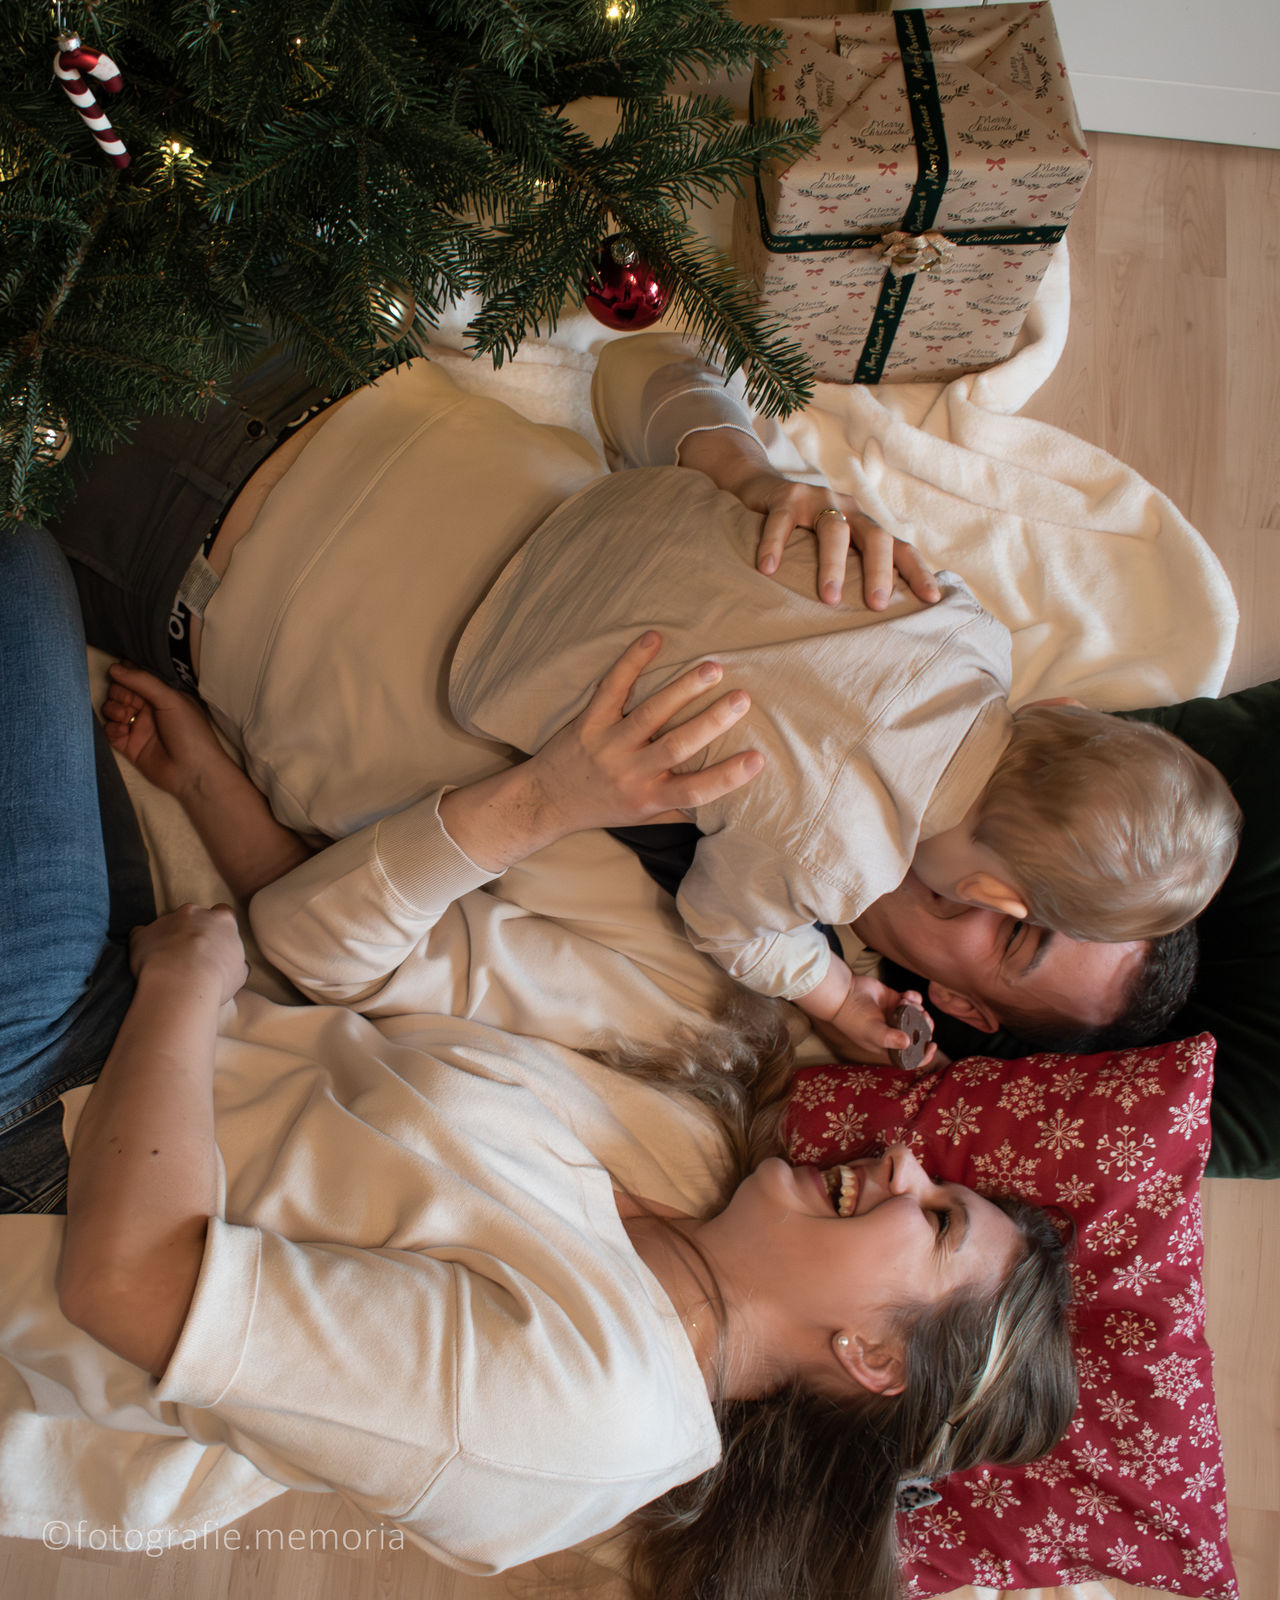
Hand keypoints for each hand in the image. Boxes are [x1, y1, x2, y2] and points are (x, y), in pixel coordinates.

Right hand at [103, 662, 231, 800]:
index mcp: (162, 695)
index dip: (125, 673)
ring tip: (125, 717)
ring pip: (112, 709)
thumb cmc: (190, 732)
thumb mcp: (171, 699)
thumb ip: (143, 681)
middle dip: (118, 692)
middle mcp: (148, 709)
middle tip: (129, 701)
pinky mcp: (128, 745)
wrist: (192, 771)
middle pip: (120, 692)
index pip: (137, 678)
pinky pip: (110, 730)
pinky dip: (111, 727)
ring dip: (113, 709)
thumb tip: (115, 667)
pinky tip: (123, 730)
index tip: (117, 670)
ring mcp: (137, 727)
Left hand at [129, 903, 247, 1005]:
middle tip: (192, 955)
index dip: (218, 928)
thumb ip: (237, 963)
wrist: (182, 984)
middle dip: (192, 931)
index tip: (215, 943)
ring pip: (167, 925)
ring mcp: (167, 920)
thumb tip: (237, 966)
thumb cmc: (216, 980)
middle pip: (194, 916)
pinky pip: (141, 935)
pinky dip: (143, 945)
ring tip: (169, 965)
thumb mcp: (239, 974)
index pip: (224, 913)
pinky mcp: (143, 933)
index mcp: (222, 920)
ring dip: (168, 938)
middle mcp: (195, 913)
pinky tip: (147, 962)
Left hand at [522, 630, 763, 835]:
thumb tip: (724, 804)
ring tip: (712, 668)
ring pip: (650, 714)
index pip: (695, 790)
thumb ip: (678, 807)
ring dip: (682, 689)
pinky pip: (612, 687)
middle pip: (677, 746)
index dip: (727, 776)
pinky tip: (654, 638)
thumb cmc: (603, 808)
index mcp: (649, 797)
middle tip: (742, 698)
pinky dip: (632, 661)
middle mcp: (631, 772)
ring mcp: (608, 744)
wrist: (546, 801)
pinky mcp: (589, 721)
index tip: (758, 758)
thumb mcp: (642, 818)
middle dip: (711, 721)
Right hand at [674, 426, 937, 608]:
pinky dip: (775, 546)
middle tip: (877, 606)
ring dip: (834, 565)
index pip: (899, 547)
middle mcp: (848, 509)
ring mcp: (818, 499)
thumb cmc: (801, 530)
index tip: (932, 600)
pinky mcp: (785, 496)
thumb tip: (873, 616)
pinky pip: (782, 522)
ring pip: (833, 530)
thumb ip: (851, 567)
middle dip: (879, 572)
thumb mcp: (832, 546)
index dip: (917, 571)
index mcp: (865, 525)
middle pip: (874, 538)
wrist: (763, 487)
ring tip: (830, 598)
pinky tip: (768, 570)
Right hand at [807, 974, 937, 1068]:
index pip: (911, 1058)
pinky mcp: (896, 1001)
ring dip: (918, 1009)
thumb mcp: (871, 1031)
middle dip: (925, 1026)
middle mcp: (894, 1033)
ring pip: (918, 1016)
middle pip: (919, 1035)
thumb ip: (889, 1038)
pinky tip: (906, 995)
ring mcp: (896, 1017)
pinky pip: (913, 1001)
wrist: (844, 993)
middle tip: (922, 1016)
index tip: (932, 1045)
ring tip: (907, 1002)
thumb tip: (908, 1042)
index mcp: (889, 1046)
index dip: (924, 1055)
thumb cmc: (853, 1017)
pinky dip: (914, 998)